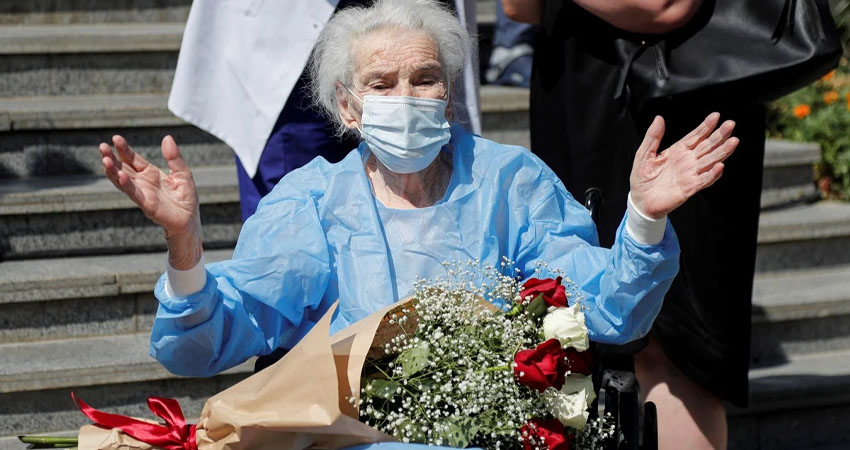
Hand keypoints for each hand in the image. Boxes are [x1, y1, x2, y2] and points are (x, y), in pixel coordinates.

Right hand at [99, 135, 201, 268]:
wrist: (190, 220)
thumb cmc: (186, 199)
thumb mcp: (182, 173)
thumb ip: (174, 157)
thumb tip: (167, 137)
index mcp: (150, 173)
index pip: (133, 159)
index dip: (124, 149)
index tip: (115, 138)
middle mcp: (143, 182)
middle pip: (123, 168)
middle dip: (112, 158)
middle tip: (102, 147)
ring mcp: (142, 193)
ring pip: (123, 180)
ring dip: (113, 171)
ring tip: (105, 160)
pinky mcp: (146, 204)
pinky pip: (134, 193)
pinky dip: (126, 185)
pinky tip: (120, 175)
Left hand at [629, 113, 738, 218]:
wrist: (641, 201)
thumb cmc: (642, 178)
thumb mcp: (644, 154)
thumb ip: (653, 137)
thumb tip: (659, 118)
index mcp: (678, 151)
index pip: (695, 136)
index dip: (706, 126)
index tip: (716, 116)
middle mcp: (688, 161)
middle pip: (707, 146)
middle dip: (719, 135)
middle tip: (731, 124)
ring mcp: (690, 174)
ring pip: (710, 160)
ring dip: (722, 152)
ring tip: (733, 141)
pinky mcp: (689, 188)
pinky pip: (703, 180)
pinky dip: (712, 174)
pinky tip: (720, 166)